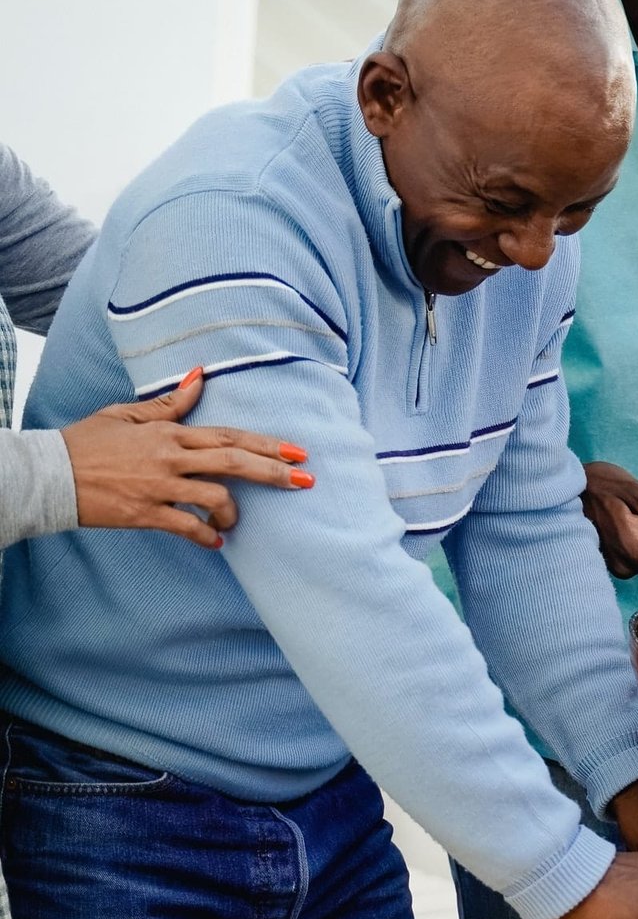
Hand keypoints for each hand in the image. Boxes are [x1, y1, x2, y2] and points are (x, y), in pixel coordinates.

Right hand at [59, 367, 311, 549]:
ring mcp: (159, 487)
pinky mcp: (145, 514)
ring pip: (215, 498)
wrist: (50, 474)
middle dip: (274, 473)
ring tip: (234, 521)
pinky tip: (216, 542)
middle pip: (233, 462)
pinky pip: (186, 528)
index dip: (267, 444)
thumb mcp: (127, 414)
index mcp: (169, 433)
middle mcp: (170, 458)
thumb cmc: (88, 442)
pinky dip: (206, 537)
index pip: (229, 436)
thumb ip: (170, 402)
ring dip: (234, 512)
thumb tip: (202, 376)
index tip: (298, 452)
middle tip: (305, 481)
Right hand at [580, 462, 637, 589]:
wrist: (563, 488)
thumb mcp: (637, 492)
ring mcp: (613, 566)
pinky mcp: (608, 562)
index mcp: (634, 550)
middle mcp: (623, 565)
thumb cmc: (600, 485)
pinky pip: (633, 558)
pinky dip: (635, 542)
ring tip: (631, 516)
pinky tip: (621, 523)